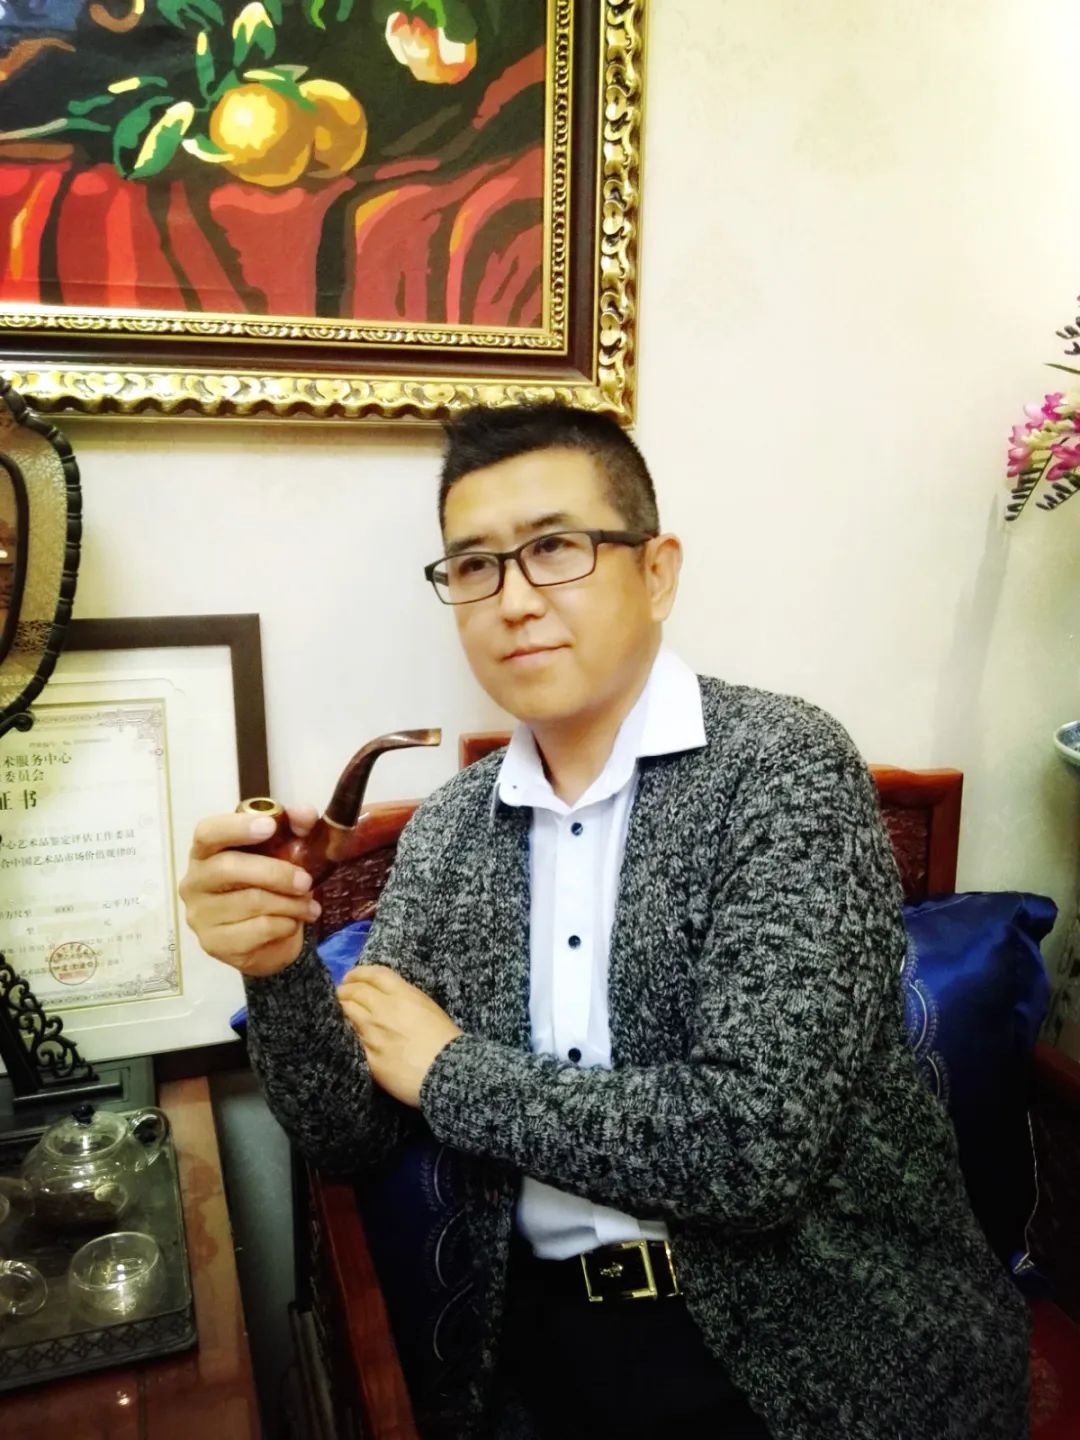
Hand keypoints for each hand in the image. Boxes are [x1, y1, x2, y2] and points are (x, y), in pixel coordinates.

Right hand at [178, 805, 321, 977]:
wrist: (269, 940)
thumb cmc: (269, 887)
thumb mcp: (285, 852)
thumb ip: (295, 827)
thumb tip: (304, 813)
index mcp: (205, 851)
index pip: (207, 832)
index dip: (237, 827)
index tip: (270, 826)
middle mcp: (194, 881)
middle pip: (228, 868)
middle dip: (275, 872)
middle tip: (305, 881)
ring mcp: (199, 915)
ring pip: (249, 902)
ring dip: (289, 903)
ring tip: (308, 905)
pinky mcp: (213, 943)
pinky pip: (256, 929)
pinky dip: (284, 925)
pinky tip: (293, 924)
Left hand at [336, 965, 461, 1107]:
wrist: (447, 1071)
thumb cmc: (445, 1040)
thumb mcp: (428, 1008)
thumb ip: (405, 1001)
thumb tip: (386, 1000)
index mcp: (403, 995)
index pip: (374, 975)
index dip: (359, 973)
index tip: (351, 977)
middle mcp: (383, 1009)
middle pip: (355, 991)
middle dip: (344, 990)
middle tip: (340, 993)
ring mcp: (372, 1033)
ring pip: (346, 1012)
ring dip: (340, 1008)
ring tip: (337, 1010)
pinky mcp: (367, 1056)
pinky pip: (349, 1039)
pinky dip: (344, 1032)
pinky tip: (343, 1033)